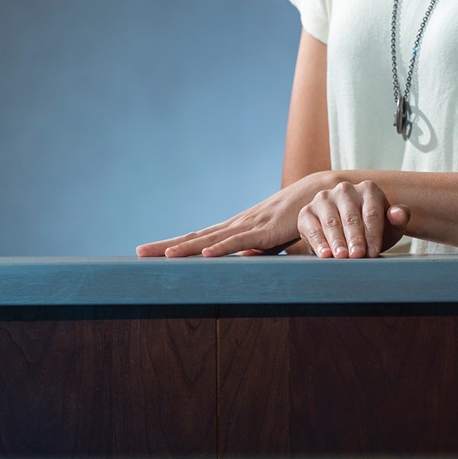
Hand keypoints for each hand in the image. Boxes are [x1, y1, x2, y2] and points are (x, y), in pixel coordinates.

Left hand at [136, 172, 339, 256]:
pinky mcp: (265, 231)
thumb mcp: (271, 243)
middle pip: (195, 237)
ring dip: (187, 247)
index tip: (149, 252)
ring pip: (211, 239)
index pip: (197, 239)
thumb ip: (256, 252)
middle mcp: (235, 225)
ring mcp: (248, 225)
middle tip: (139, 252)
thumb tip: (241, 264)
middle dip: (166, 246)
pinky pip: (241, 241)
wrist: (318, 193)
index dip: (173, 246)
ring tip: (163, 256)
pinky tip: (206, 254)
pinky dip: (222, 247)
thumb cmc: (295, 219)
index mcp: (234, 229)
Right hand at [297, 180, 407, 257]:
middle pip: (351, 217)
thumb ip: (398, 220)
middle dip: (355, 238)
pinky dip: (318, 242)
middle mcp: (344, 189)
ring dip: (336, 241)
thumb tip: (398, 213)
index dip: (373, 234)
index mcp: (368, 189)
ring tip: (341, 256)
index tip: (374, 252)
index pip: (372, 214)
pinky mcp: (307, 211)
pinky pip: (312, 228)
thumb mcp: (389, 228)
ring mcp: (324, 198)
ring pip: (331, 222)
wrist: (344, 233)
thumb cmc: (371, 231)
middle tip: (357, 255)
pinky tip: (324, 254)